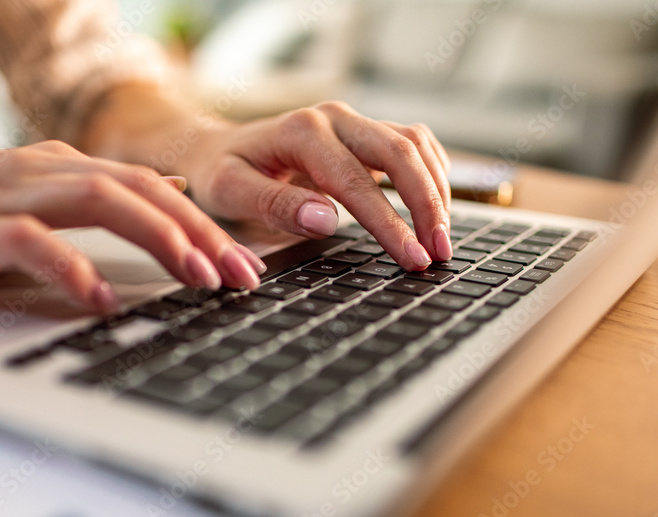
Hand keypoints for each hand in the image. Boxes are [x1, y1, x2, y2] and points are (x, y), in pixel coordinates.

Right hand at [0, 142, 264, 313]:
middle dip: (199, 232)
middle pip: (139, 188)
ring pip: (99, 199)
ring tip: (196, 277)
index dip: (204, 223)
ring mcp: (7, 194)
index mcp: (61, 166)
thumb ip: (102, 197)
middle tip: (240, 276)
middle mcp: (42, 170)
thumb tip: (173, 195)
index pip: (151, 186)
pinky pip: (32, 242)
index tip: (244, 264)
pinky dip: (72, 268)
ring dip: (157, 237)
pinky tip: (100, 298)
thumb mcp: (37, 197)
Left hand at [177, 101, 452, 269]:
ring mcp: (353, 122)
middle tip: (439, 253)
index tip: (412, 258)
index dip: (390, 223)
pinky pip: (413, 144)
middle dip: (427, 206)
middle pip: (400, 153)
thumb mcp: (229, 192)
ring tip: (441, 240)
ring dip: (436, 190)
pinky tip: (436, 208)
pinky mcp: (365, 133)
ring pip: (415, 145)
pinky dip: (432, 174)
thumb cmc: (221, 174)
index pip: (357, 181)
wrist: (217, 149)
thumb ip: (275, 205)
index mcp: (302, 132)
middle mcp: (334, 118)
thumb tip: (326, 221)